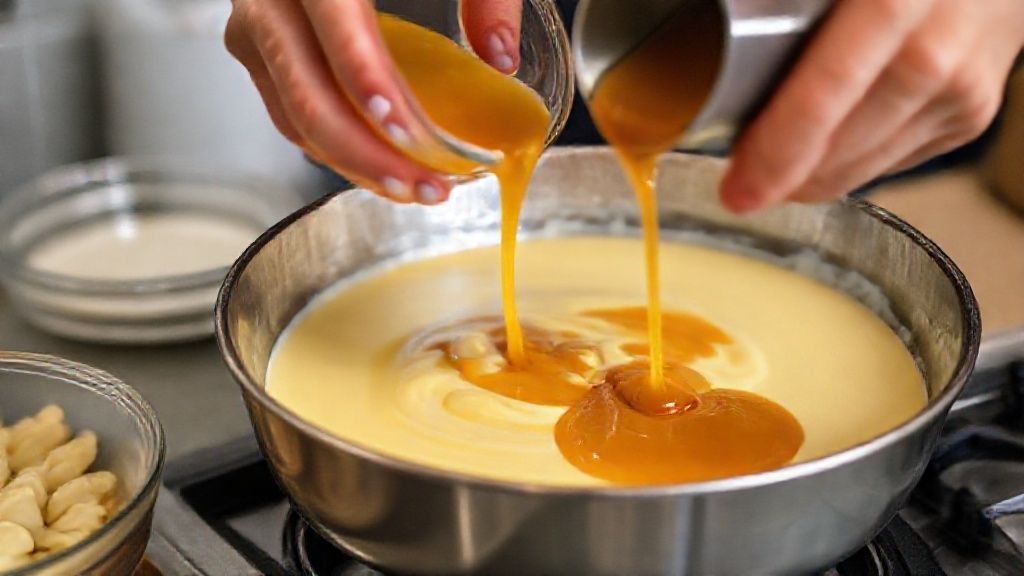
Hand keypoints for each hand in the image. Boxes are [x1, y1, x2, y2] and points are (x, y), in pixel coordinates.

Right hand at [224, 0, 522, 203]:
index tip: (408, 131)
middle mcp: (269, 0)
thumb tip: (500, 55)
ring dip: (357, 165)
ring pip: (297, 119)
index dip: (367, 81)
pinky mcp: (262, 55)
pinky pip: (294, 118)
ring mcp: (257, 30)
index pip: (333, 25)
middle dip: (369, 156)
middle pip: (308, 96)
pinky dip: (339, 150)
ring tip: (417, 188)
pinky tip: (386, 168)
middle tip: (426, 187)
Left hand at [720, 0, 1023, 212]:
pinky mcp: (970, 118)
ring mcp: (959, 91)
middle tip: (740, 179)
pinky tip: (829, 144)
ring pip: (862, 168)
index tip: (736, 190)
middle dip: (781, 175)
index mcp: (892, 3)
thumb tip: (720, 44)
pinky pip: (890, 161)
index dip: (773, 154)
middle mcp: (934, 53)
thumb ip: (784, 13)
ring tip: (778, 163)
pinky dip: (850, 162)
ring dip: (811, 177)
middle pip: (837, 148)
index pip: (820, 101)